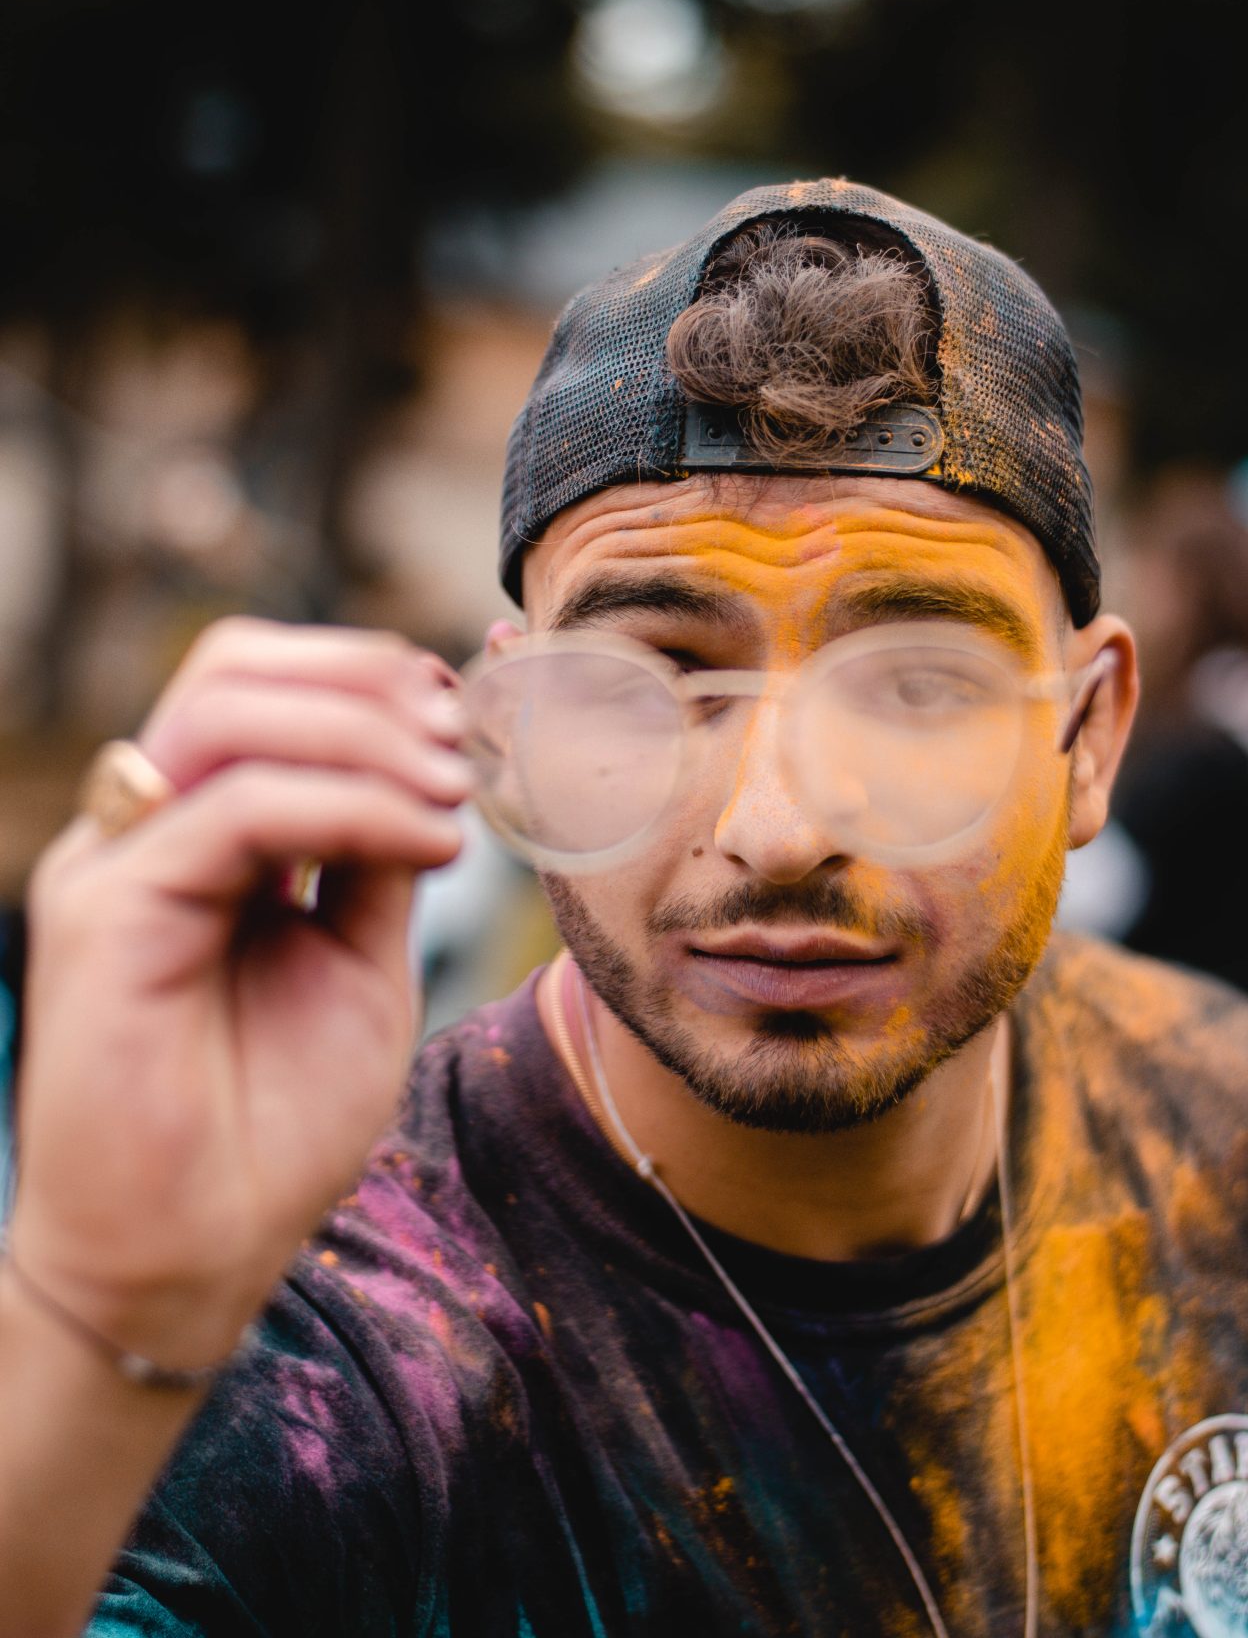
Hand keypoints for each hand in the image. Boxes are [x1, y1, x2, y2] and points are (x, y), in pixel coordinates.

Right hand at [10, 619, 470, 1367]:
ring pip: (227, 713)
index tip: (459, 712)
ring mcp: (114, 864)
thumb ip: (376, 860)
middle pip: (231, 669)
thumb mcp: (358, 965)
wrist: (189, 1262)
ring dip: (363, 730)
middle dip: (362, 679)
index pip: (256, 687)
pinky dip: (350, 806)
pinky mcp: (105, 913)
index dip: (360, 675)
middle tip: (456, 732)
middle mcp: (142, 832)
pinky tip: (429, 842)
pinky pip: (237, 809)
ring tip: (451, 785)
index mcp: (193, 834)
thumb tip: (437, 763)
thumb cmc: (270, 1125)